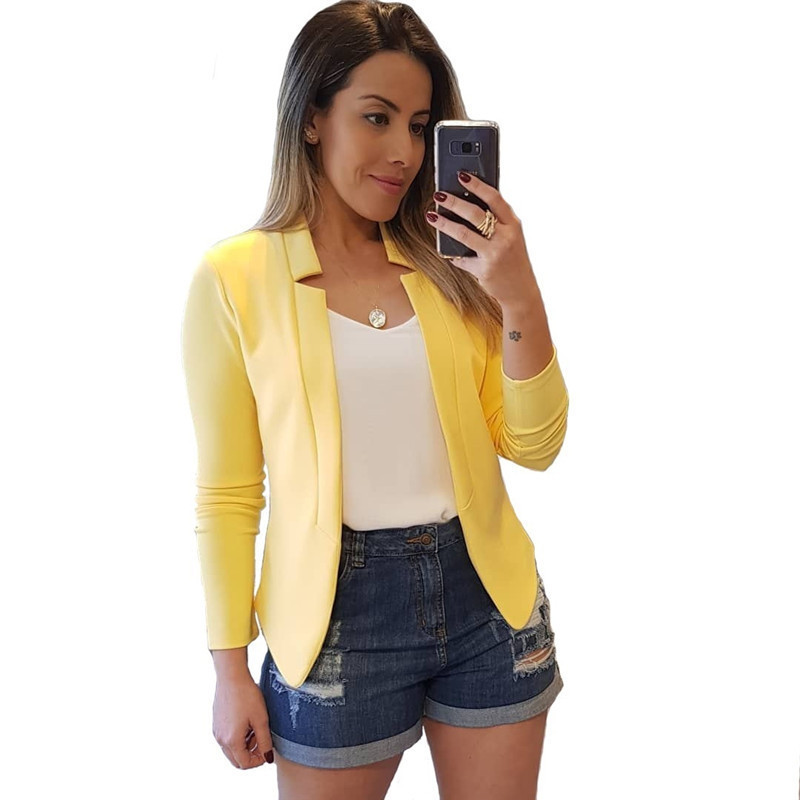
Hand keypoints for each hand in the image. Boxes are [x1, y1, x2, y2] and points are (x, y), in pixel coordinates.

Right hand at [212, 674, 273, 769]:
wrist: (231, 676)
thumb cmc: (247, 696)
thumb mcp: (261, 720)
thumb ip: (265, 742)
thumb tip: (268, 758)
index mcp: (231, 741)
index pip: (245, 764)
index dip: (259, 761)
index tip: (267, 750)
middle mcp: (220, 739)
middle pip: (237, 759)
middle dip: (252, 754)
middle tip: (262, 739)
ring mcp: (216, 731)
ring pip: (232, 749)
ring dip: (245, 745)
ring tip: (256, 727)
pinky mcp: (216, 723)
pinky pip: (227, 738)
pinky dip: (238, 737)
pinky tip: (247, 721)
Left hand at [427, 171, 539, 309]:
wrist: (521, 290)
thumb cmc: (513, 259)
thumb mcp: (511, 237)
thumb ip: (497, 222)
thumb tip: (468, 203)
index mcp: (513, 224)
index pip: (494, 198)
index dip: (477, 185)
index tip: (461, 176)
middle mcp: (505, 237)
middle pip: (475, 213)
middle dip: (454, 202)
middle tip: (438, 195)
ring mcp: (494, 254)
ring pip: (464, 234)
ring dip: (444, 224)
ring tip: (431, 216)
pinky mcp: (484, 270)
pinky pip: (462, 259)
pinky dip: (454, 256)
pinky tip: (447, 252)